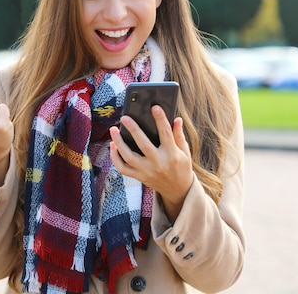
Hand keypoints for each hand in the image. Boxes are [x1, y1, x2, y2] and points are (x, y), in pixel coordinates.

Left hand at [109, 105, 193, 220]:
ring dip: (119, 143)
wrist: (178, 191)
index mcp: (172, 155)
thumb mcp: (185, 152)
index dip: (161, 120)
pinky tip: (112, 146)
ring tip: (113, 129)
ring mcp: (147, 171)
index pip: (166, 134)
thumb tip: (176, 119)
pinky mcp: (139, 177)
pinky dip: (115, 157)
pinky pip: (123, 168)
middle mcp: (158, 163)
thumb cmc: (181, 167)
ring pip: (129, 157)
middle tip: (125, 117)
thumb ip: (179, 135)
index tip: (155, 107)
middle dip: (133, 130)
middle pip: (143, 144)